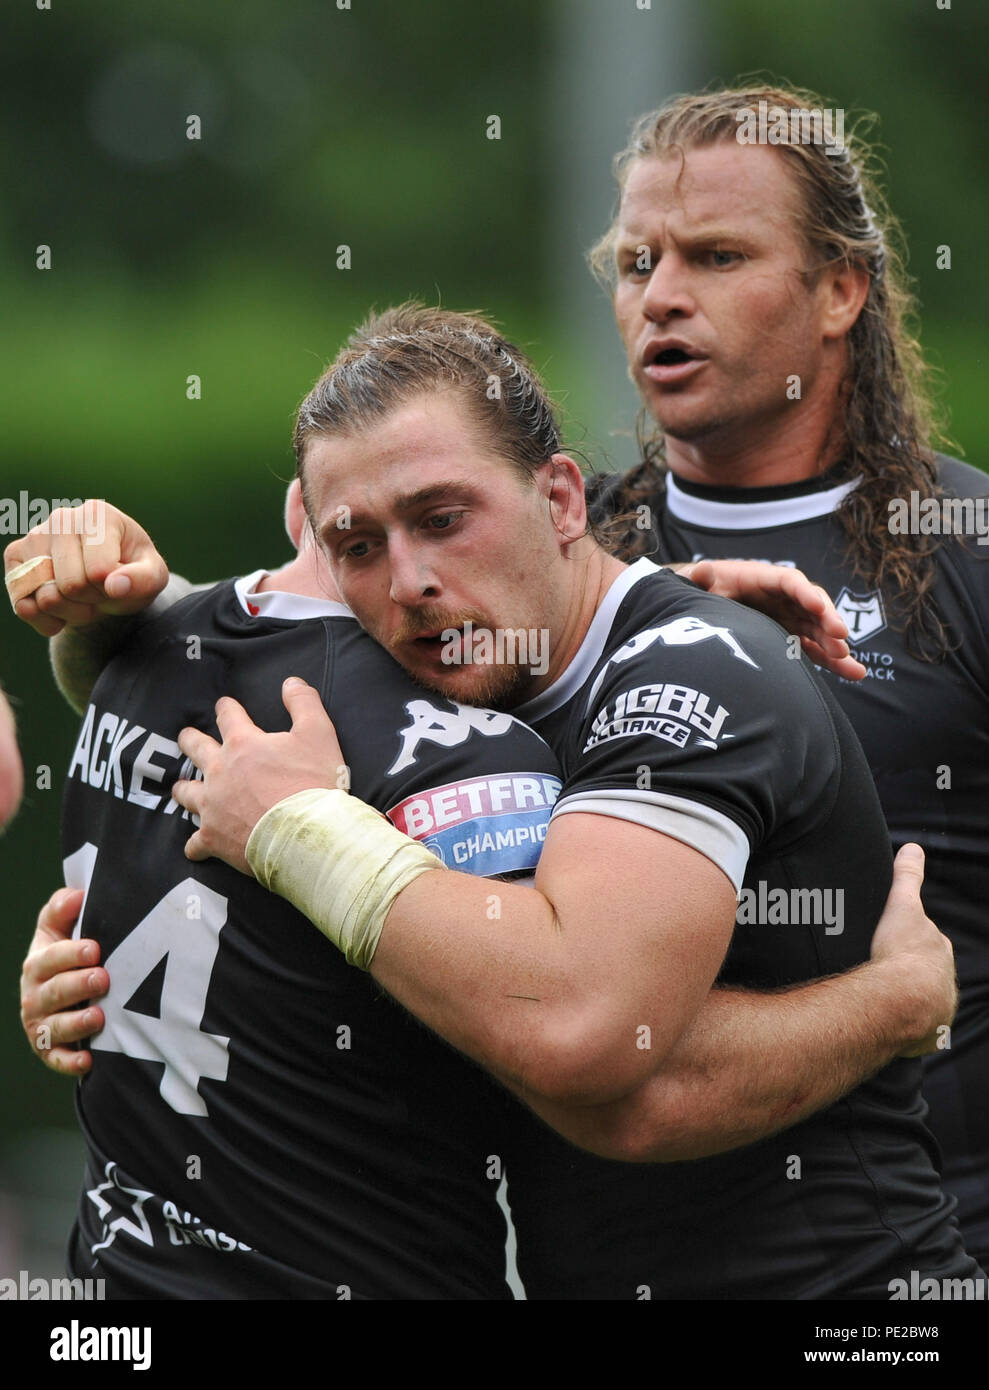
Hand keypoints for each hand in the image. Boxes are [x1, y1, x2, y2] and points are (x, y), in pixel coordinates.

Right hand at [4, 502, 168, 636]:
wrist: (107, 580)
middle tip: (100, 591)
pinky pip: (23, 605)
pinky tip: (61, 611)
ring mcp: (34, 537)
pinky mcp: (16, 558)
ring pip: (46, 598)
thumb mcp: (153, 577)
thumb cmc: (131, 572)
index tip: (117, 579)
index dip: (111, 589)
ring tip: (82, 598)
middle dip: (91, 600)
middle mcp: (61, 518)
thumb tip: (115, 585)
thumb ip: (143, 580)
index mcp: (98, 514)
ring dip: (70, 612)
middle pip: (71, 585)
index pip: (99, 571)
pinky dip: (45, 620)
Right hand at [20, 887, 107, 1074]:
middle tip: (103, 979)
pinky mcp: (49, 1050)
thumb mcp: (59, 929)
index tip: (95, 949)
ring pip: (55, 1027)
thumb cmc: (67, 954)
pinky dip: (70, 1062)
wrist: (67, 991)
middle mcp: (35, 996)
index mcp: (37, 964)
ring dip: (76, 1023)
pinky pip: (57, 1059)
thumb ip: (62, 909)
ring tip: (99, 1016)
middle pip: (54, 992)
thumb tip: (78, 895)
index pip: (51, 958)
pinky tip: (88, 1060)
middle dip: (78, 985)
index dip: (70, 954)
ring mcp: (41, 1025)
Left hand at [174, 678, 347, 874]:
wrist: (307, 835)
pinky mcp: (214, 838)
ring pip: (187, 793)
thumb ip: (304, 703)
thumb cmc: (313, 783)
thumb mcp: (319, 734)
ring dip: (184, 788)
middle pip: (195, 749)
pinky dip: (195, 845)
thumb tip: (291, 682)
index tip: (224, 705)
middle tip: (186, 736)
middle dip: (190, 740)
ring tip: (181, 787)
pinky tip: (195, 848)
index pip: (228, 716)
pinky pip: (195, 843)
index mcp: (243, 744)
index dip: (227, 708)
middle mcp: (220, 772)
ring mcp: (213, 806)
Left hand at [683, 559, 865, 680]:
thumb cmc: (699, 590)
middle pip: (810, 606)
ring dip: (834, 646)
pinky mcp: (789, 638)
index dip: (804, 592)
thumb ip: (697, 579)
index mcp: (761, 578)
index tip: (817, 605)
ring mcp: (788, 618)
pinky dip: (832, 661)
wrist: (699, 606)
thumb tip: (702, 570)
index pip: (789, 582)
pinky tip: (855, 673)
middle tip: (841, 638)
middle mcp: (781, 597)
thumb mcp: (694, 583)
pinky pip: (814, 649)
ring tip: (852, 665)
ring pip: (818, 630)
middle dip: (827, 621)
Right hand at [869, 843, 956, 1056]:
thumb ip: (908, 876)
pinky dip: (906, 1028)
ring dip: (907, 1002)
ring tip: (882, 999)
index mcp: (939, 951)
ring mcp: (938, 1010)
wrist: (904, 999)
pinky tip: (888, 1024)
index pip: (928, 943)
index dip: (911, 941)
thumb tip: (913, 847)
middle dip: (910, 973)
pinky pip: (918, 1031)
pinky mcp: (928, 1036)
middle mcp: (945, 982)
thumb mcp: (902, 905)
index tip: (894, 943)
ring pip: (923, 1003)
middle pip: (927, 974)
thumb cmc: (902, 952)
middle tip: (882, 970)